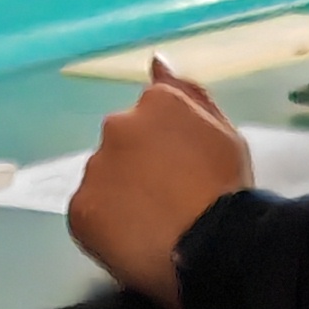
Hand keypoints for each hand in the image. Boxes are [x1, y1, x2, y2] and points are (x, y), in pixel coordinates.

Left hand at [67, 64, 255, 308]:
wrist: (213, 247)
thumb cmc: (228, 191)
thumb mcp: (224, 133)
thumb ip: (188, 93)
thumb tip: (157, 62)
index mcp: (157, 103)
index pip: (150, 118)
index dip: (167, 150)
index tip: (183, 174)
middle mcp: (118, 126)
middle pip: (121, 146)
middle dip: (137, 169)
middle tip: (166, 203)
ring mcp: (96, 168)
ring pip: (102, 178)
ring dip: (119, 196)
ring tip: (151, 225)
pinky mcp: (80, 208)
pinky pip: (87, 213)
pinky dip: (104, 225)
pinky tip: (132, 240)